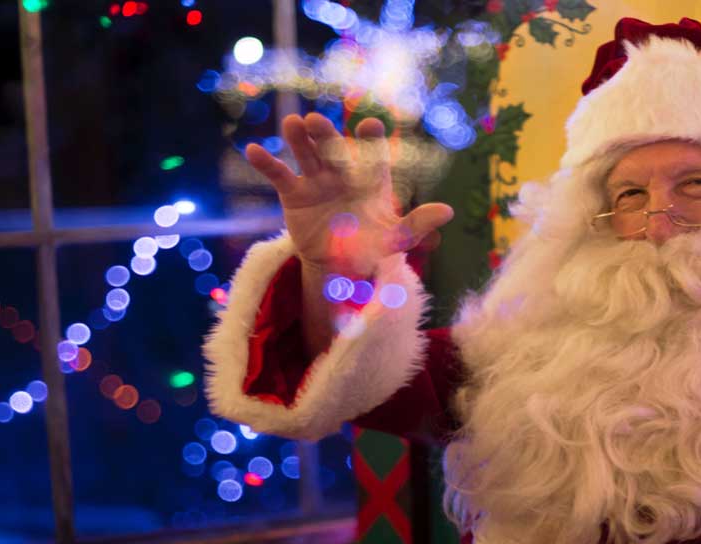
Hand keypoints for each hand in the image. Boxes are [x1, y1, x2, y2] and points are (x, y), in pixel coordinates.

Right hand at [244, 113, 453, 277]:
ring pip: (306, 153)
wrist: (341, 265)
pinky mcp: (294, 193)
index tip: (371, 125)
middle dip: (327, 135)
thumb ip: (418, 224)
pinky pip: (279, 175)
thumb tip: (448, 211)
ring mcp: (316, 179)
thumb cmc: (373, 245)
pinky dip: (266, 163)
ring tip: (292, 124)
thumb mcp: (396, 238)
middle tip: (318, 122)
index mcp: (370, 178)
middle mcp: (342, 171)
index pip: (372, 153)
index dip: (372, 139)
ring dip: (298, 138)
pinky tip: (252, 150)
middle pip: (334, 147)